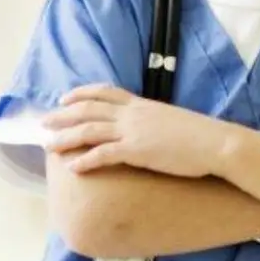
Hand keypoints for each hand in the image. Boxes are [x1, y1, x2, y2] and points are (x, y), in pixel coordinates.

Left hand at [42, 84, 234, 177]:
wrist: (215, 143)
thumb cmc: (199, 136)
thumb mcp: (171, 120)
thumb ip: (154, 122)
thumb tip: (147, 129)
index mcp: (142, 104)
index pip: (105, 92)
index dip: (81, 94)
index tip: (64, 98)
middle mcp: (133, 114)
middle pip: (89, 109)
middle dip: (63, 115)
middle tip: (44, 122)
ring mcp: (133, 131)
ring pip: (90, 130)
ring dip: (66, 137)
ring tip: (48, 146)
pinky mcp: (137, 151)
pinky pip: (103, 154)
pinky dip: (85, 160)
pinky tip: (72, 168)